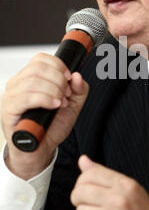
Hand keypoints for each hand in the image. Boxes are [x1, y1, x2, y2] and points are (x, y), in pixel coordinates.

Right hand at [1, 52, 88, 178]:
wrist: (41, 150)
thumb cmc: (52, 126)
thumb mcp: (72, 105)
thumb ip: (79, 90)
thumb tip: (77, 76)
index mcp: (31, 78)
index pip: (41, 59)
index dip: (58, 65)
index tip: (69, 78)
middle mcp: (18, 84)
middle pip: (38, 67)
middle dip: (59, 80)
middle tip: (66, 94)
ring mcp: (11, 96)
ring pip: (33, 81)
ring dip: (53, 90)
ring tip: (61, 103)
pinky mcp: (8, 110)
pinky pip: (25, 97)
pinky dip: (45, 99)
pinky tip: (54, 105)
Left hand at [70, 155, 148, 209]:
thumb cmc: (141, 209)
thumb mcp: (128, 186)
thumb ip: (103, 173)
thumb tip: (83, 160)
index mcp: (124, 185)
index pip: (90, 174)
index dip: (81, 181)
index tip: (85, 187)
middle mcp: (119, 201)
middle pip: (80, 193)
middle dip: (77, 198)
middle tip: (85, 201)